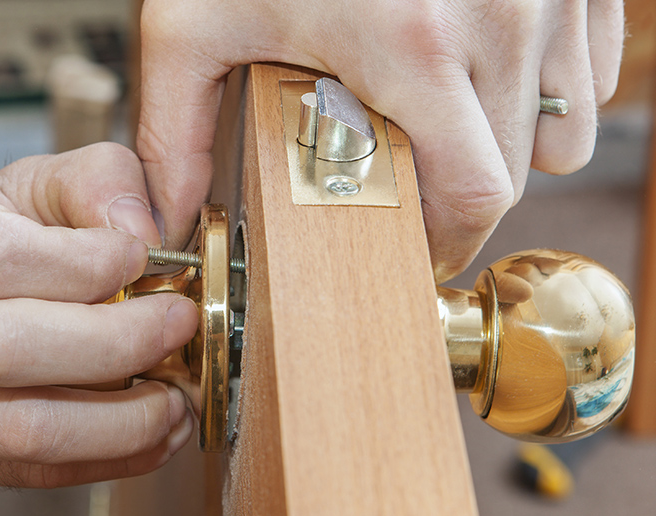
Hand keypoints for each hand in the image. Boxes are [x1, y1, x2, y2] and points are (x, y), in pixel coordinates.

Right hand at [0, 143, 197, 494]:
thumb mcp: (33, 186)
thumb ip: (99, 182)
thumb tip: (145, 231)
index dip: (87, 267)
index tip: (147, 262)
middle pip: (3, 349)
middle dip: (117, 347)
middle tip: (177, 331)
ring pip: (19, 430)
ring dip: (121, 424)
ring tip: (175, 401)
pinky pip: (24, 473)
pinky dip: (104, 460)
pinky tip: (150, 436)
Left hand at [138, 0, 623, 280]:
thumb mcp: (195, 21)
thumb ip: (175, 129)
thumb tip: (171, 216)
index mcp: (414, 45)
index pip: (474, 194)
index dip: (447, 240)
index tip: (417, 248)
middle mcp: (502, 18)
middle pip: (516, 172)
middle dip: (461, 193)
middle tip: (409, 177)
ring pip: (562, 127)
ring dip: (506, 141)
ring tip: (439, 116)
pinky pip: (587, 72)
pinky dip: (540, 87)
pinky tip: (475, 68)